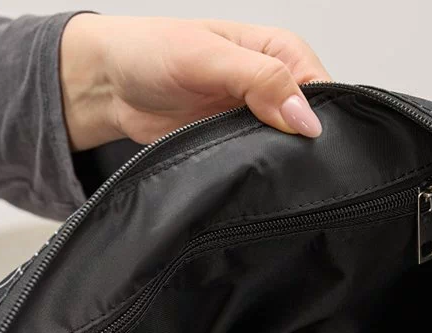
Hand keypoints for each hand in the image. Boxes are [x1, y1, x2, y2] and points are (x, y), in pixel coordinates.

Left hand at [60, 15, 330, 150]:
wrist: (110, 87)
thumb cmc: (150, 53)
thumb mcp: (208, 58)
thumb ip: (260, 81)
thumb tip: (305, 117)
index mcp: (278, 51)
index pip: (321, 86)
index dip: (319, 115)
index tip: (308, 140)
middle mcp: (272, 84)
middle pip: (309, 121)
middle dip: (305, 144)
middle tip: (291, 165)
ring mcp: (255, 118)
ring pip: (288, 147)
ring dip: (282, 162)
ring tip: (272, 175)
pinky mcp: (236, 145)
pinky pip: (261, 164)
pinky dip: (261, 174)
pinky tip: (256, 182)